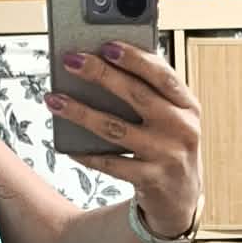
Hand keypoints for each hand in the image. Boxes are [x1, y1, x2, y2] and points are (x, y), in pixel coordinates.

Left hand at [45, 41, 201, 236]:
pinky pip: (110, 164)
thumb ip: (150, 93)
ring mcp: (166, 155)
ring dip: (80, 112)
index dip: (135, 58)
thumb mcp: (172, 117)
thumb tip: (102, 64)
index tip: (107, 45)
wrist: (181, 197)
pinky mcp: (150, 180)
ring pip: (115, 129)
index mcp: (187, 105)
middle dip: (100, 74)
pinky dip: (86, 154)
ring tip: (54, 99)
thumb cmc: (168, 145)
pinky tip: (66, 145)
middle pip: (135, 96)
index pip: (162, 74)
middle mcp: (181, 128)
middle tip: (70, 60)